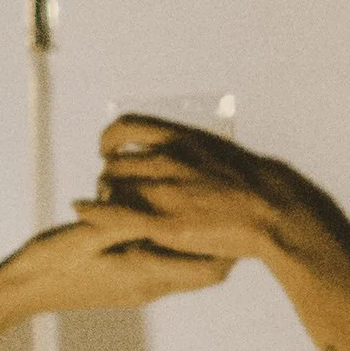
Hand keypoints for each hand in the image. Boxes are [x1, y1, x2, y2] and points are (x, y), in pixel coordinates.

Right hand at [1, 216, 232, 315]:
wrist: (23, 290)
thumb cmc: (52, 263)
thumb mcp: (90, 235)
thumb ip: (125, 219)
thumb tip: (163, 202)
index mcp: (146, 274)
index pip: (209, 271)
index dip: (231, 249)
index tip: (242, 220)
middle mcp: (149, 285)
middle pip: (205, 271)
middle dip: (221, 244)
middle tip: (233, 209)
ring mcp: (138, 285)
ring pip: (185, 265)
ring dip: (195, 240)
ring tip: (206, 207)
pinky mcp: (126, 279)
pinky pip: (163, 262)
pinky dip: (171, 241)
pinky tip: (165, 215)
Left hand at [86, 115, 337, 266]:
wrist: (270, 209)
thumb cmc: (249, 182)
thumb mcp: (216, 149)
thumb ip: (190, 148)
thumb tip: (175, 145)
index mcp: (180, 139)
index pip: (127, 128)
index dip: (110, 138)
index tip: (108, 149)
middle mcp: (166, 160)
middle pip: (115, 162)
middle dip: (109, 174)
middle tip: (113, 187)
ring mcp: (163, 192)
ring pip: (113, 186)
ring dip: (106, 194)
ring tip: (111, 205)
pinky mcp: (162, 222)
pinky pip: (114, 213)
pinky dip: (92, 210)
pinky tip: (79, 210)